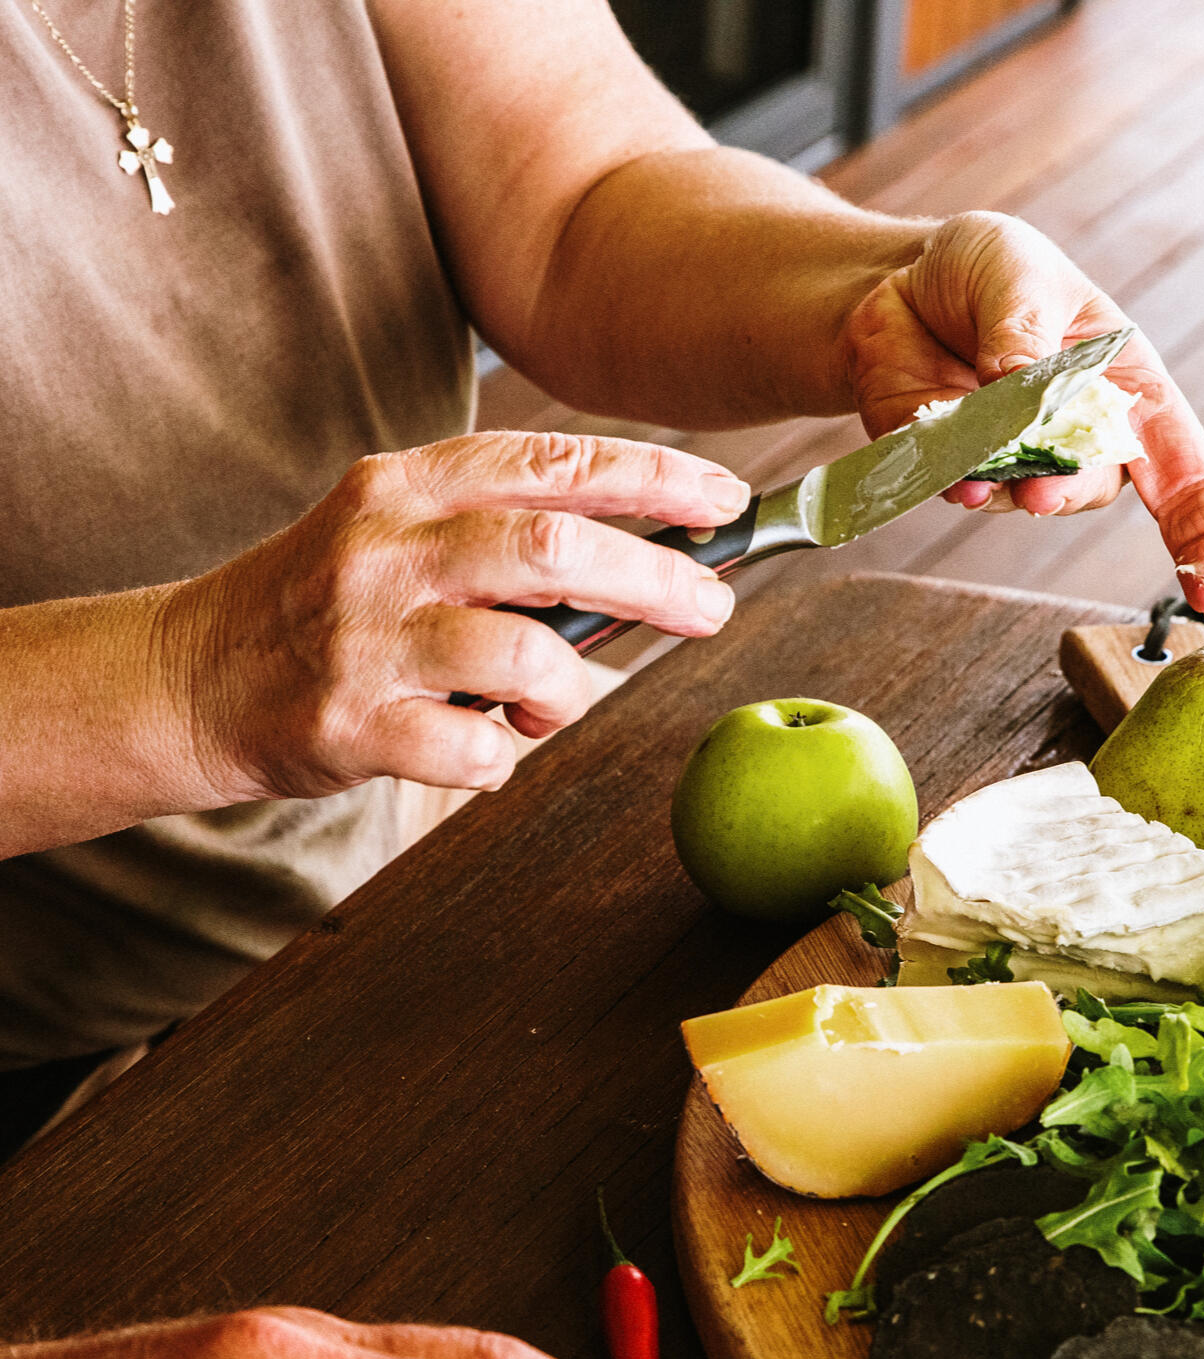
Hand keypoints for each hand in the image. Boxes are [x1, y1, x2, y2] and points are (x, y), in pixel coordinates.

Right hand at [161, 432, 749, 800]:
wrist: (188, 676)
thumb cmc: (328, 604)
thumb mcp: (401, 532)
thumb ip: (504, 532)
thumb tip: (652, 556)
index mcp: (406, 486)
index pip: (550, 462)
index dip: (650, 477)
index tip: (722, 500)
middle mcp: (385, 549)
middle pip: (553, 549)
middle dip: (654, 579)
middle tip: (712, 609)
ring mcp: (365, 638)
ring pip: (524, 657)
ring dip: (566, 693)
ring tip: (544, 708)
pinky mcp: (350, 724)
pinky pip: (474, 751)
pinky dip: (501, 759)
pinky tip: (478, 747)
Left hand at [839, 211, 1203, 618]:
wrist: (900, 281)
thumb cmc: (987, 270)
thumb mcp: (1017, 271)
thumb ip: (1023, 330)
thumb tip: (1021, 385)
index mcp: (1127, 389)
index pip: (1186, 474)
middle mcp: (1081, 439)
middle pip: (1093, 489)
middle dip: (1065, 492)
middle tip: (1037, 488)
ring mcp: (1016, 462)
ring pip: (1022, 497)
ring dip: (998, 485)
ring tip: (970, 465)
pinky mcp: (955, 468)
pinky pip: (958, 487)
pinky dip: (948, 475)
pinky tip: (939, 456)